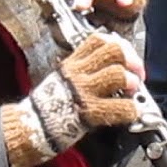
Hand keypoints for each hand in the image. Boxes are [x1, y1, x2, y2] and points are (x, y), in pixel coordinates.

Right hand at [1, 33, 144, 166]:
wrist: (30, 127)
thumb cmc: (46, 106)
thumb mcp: (62, 78)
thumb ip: (82, 70)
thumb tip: (110, 66)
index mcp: (72, 64)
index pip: (98, 40)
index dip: (118, 45)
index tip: (126, 55)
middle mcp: (78, 74)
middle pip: (113, 51)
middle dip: (131, 60)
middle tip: (136, 72)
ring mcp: (84, 92)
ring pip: (117, 74)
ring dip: (131, 82)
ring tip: (132, 90)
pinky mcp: (89, 112)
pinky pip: (119, 107)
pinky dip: (131, 110)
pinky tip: (131, 112)